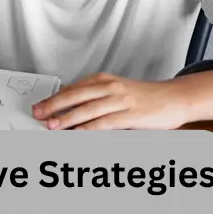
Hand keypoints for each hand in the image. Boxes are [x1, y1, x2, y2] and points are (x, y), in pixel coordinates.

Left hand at [31, 72, 184, 129]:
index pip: (72, 88)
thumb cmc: (144, 97)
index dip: (54, 98)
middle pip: (75, 96)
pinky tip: (78, 134)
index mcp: (103, 80)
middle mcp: (109, 87)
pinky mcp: (131, 115)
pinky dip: (89, 129)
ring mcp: (120, 100)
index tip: (40, 106)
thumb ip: (95, 97)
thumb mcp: (116, 91)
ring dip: (67, 119)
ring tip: (52, 126)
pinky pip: (104, 123)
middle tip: (38, 114)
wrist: (175, 98)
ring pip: (87, 110)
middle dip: (53, 106)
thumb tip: (70, 108)